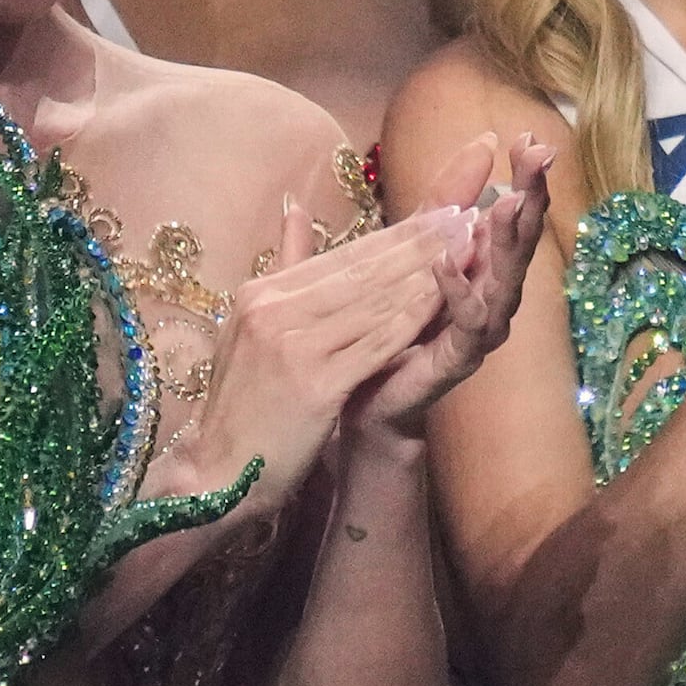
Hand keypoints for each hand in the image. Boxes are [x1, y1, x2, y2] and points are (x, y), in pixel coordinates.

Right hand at [162, 198, 472, 503]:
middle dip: (421, 242)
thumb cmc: (247, 406)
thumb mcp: (253, 329)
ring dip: (427, 272)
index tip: (441, 214)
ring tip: (468, 249)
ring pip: (375, 300)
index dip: (398, 235)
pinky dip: (413, 317)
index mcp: (260, 294)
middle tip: (467, 217)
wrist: (216, 475)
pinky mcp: (313, 383)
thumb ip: (285, 269)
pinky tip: (445, 300)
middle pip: (363, 270)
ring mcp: (290, 345)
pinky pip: (376, 342)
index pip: (343, 256)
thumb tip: (295, 210)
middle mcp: (272, 310)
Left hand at [343, 134, 555, 443]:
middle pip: (517, 241)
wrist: (363, 407)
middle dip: (530, 195)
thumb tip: (454, 150)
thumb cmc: (382, 334)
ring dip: (507, 240)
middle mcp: (488, 298)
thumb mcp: (394, 262)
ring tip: (508, 201)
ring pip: (504, 279)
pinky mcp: (457, 360)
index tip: (527, 137)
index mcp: (476, 271)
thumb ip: (421, 212)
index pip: (506, 217)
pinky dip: (458, 291)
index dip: (520, 179)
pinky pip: (466, 324)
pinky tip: (448, 260)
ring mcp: (478, 331)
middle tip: (539, 155)